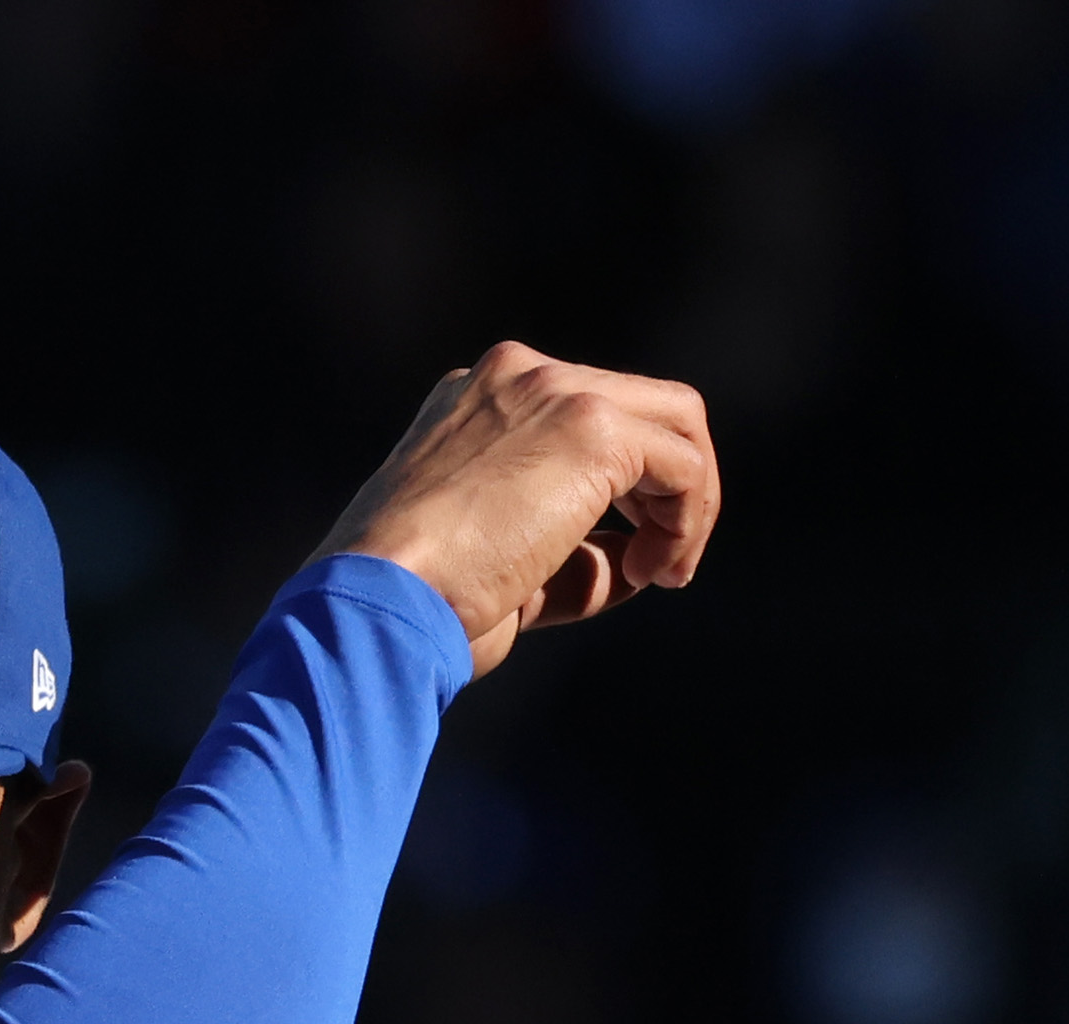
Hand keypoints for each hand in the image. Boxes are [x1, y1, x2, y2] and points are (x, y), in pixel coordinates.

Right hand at [317, 343, 720, 677]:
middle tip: (659, 566)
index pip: (580, 419)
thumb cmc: (421, 602)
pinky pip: (683, 465)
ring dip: (688, 505)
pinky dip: (687, 522)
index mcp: (476, 399)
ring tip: (664, 572)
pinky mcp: (591, 425)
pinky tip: (652, 573)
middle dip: (666, 488)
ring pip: (675, 422)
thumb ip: (569, 549)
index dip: (618, 490)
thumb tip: (634, 561)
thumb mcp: (502, 563)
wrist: (380, 599)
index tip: (620, 558)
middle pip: (638, 406)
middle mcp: (516, 376)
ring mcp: (553, 389)